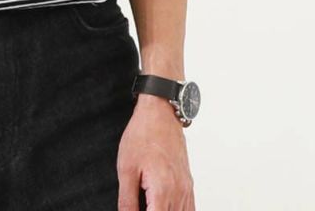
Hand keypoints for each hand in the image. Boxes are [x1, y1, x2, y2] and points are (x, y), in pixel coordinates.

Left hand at [116, 95, 195, 209]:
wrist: (160, 114)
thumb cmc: (143, 134)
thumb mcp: (126, 168)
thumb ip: (127, 200)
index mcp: (162, 190)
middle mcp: (179, 192)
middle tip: (142, 203)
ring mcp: (186, 189)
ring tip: (151, 203)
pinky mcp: (189, 184)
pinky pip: (190, 208)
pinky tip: (165, 207)